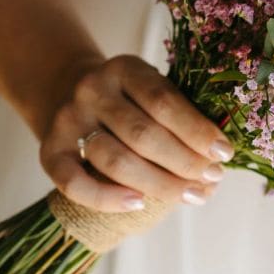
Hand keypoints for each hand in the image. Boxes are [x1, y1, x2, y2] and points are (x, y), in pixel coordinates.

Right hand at [40, 54, 233, 212]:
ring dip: (158, 184)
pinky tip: (138, 204)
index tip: (224, 154)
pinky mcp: (49, 150)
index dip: (197, 131)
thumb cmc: (128, 99)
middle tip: (212, 180)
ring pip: (115, 161)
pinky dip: (107, 198)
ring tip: (190, 195)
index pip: (164, 101)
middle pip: (143, 135)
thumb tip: (217, 158)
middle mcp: (92, 91)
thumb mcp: (151, 88)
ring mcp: (68, 120)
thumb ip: (179, 113)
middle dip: (184, 163)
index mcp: (125, 68)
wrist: (66, 88)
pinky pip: (75, 183)